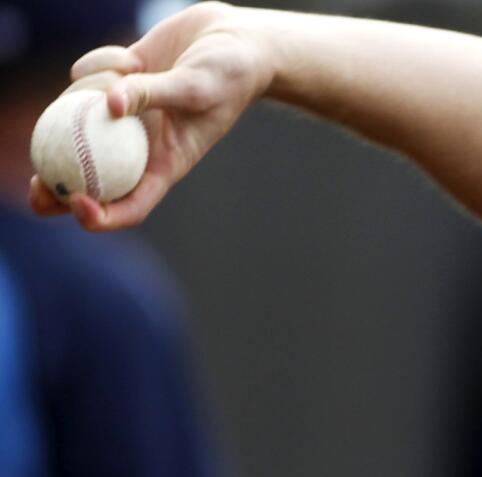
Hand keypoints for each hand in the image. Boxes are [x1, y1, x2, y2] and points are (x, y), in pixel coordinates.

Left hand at [29, 2, 272, 231]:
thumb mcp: (197, 87)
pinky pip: (80, 81)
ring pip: (74, 121)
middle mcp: (137, 146)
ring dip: (88, 93)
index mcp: (164, 164)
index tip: (78, 202)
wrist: (230, 40)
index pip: (130, 205)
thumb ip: (154, 93)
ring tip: (130, 71)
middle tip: (35, 183)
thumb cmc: (229, 73)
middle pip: (88, 180)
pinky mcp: (109, 86)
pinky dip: (97, 65)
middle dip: (55, 189)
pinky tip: (131, 58)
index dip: (100, 216)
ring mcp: (119, 117)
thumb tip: (110, 103)